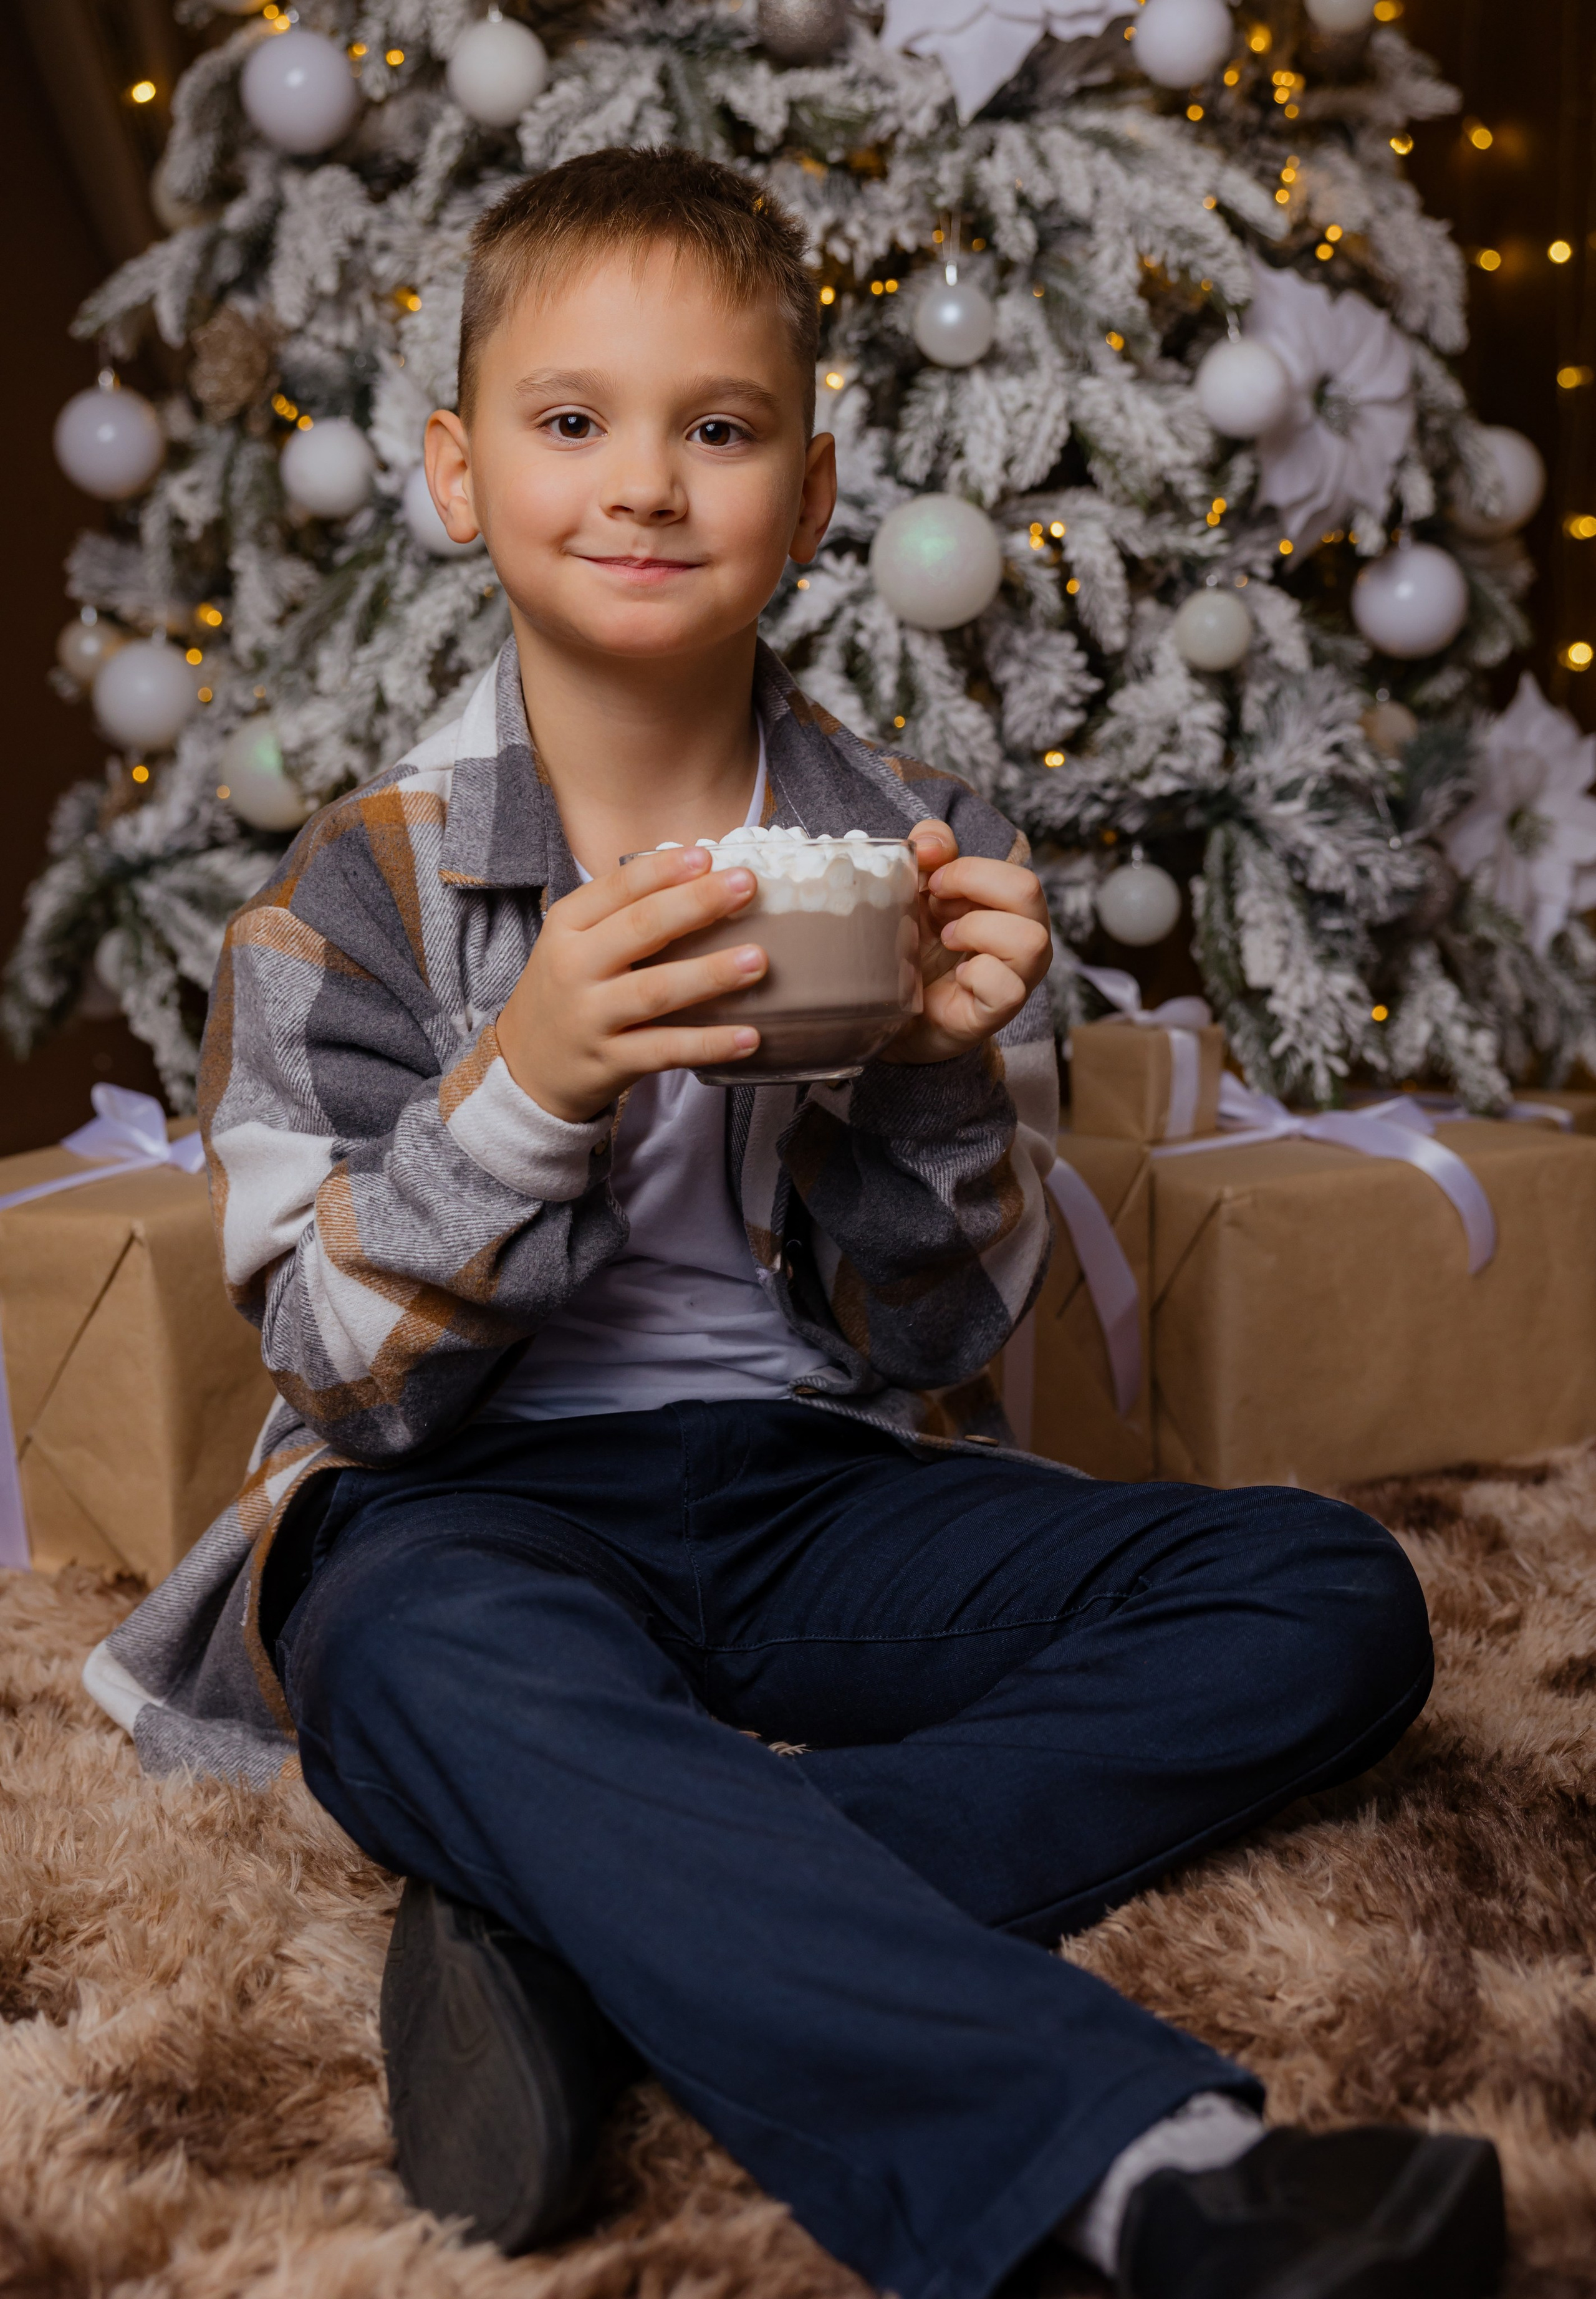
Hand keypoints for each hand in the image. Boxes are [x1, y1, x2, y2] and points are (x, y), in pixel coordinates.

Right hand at [494, 846, 765, 1121]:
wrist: (526, 1068)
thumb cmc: (567, 993)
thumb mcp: (575, 943)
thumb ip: (622, 914)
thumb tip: (703, 878)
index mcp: (567, 926)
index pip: (618, 888)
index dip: (665, 870)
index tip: (708, 856)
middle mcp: (575, 967)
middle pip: (641, 929)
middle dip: (697, 904)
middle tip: (746, 887)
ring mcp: (591, 1017)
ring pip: (656, 990)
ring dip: (710, 974)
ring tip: (757, 960)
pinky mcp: (610, 1062)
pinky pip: (666, 1050)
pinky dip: (709, 1044)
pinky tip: (749, 1036)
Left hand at [881, 819, 1052, 1064]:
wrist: (889, 1008)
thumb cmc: (913, 947)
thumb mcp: (917, 890)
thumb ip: (929, 855)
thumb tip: (932, 842)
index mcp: (1010, 908)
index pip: (1015, 872)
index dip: (968, 870)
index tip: (932, 882)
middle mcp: (1025, 939)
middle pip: (1029, 890)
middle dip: (973, 885)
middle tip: (937, 906)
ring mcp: (1018, 977)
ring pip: (1030, 939)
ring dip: (976, 930)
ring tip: (948, 940)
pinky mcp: (999, 1011)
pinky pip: (1007, 987)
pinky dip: (975, 975)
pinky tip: (956, 978)